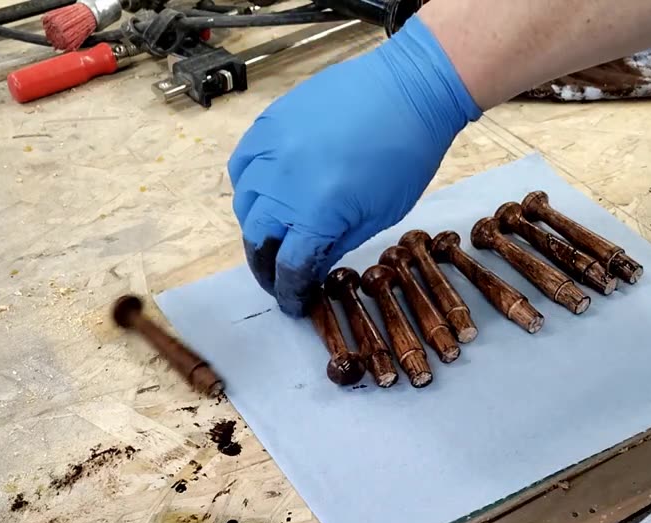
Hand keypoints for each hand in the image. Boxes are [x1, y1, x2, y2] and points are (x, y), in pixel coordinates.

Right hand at [227, 16, 479, 314]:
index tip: (294, 304)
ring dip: (256, 228)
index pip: (289, 268)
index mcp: (316, 213)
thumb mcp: (378, 215)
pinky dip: (248, 186)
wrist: (408, 89)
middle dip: (266, 267)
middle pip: (258, 240)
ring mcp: (270, 150)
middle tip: (278, 277)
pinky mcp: (268, 123)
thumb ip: (335, 243)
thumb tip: (309, 266)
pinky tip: (264, 194)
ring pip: (245, 204)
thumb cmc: (406, 154)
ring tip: (272, 236)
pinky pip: (242, 164)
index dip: (290, 293)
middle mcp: (283, 185)